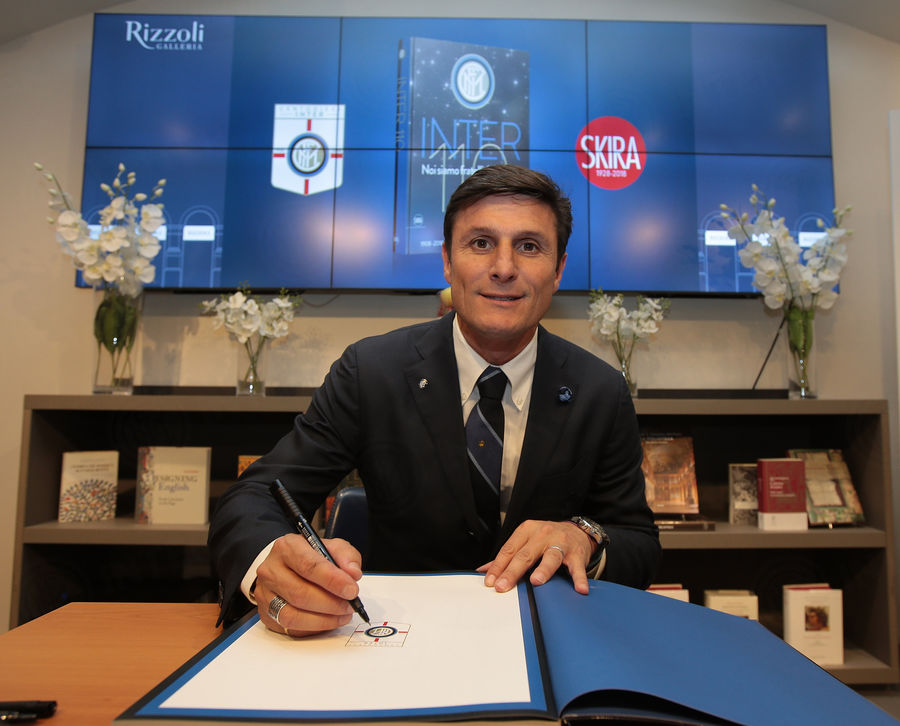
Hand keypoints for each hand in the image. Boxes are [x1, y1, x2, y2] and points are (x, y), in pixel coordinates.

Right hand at [254, 534, 362, 636]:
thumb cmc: (309, 556)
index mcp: (287, 548)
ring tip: (342, 615)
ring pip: (293, 615)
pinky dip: (314, 628)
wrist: (285, 565)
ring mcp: (265, 594)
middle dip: (331, 603)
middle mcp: (271, 570)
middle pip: (300, 593)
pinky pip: (290, 628)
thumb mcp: (330, 546)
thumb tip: (353, 574)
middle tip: (350, 605)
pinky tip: (328, 620)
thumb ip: (345, 556)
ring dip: (323, 619)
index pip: (309, 566)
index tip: (352, 590)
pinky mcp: (266, 614)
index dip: (333, 580)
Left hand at [478, 519, 594, 594]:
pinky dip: (579, 578)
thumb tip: (484, 570)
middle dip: (512, 572)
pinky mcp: (577, 554)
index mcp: (527, 530)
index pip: (509, 549)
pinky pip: (577, 567)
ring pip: (551, 556)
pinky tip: (579, 588)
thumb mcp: (526, 540)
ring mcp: (561, 543)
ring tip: (536, 581)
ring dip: (544, 569)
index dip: (498, 566)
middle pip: (526, 555)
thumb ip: (507, 555)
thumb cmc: (547, 538)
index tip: (490, 581)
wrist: (577, 531)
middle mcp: (543, 534)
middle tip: (503, 586)